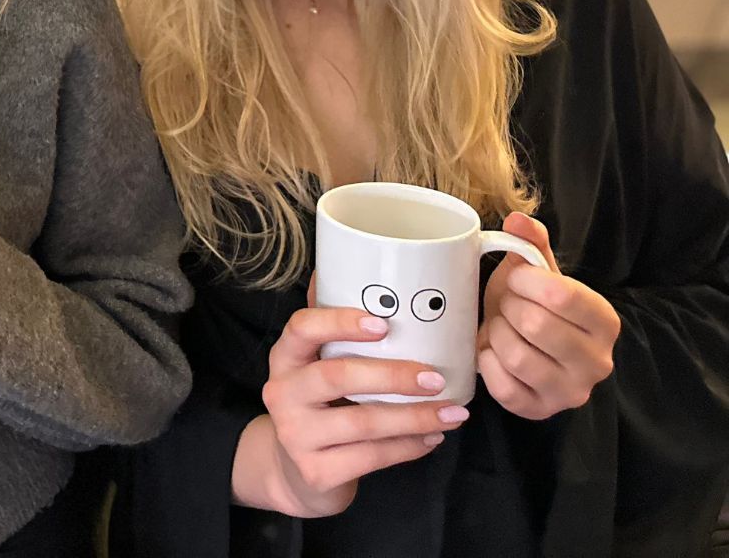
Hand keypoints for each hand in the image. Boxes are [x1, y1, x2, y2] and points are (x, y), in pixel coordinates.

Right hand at [242, 287, 466, 517]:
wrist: (296, 472)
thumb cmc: (319, 406)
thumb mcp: (315, 367)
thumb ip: (334, 329)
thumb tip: (355, 260)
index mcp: (284, 358)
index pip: (301, 329)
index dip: (340, 323)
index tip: (383, 323)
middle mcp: (281, 393)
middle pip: (336, 376)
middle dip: (392, 376)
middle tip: (435, 377)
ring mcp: (296, 435)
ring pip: (362, 423)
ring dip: (414, 417)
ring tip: (452, 413)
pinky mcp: (316, 472)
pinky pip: (371, 458)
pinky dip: (409, 447)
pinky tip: (432, 437)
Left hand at [478, 212, 618, 419]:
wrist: (525, 346)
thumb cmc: (530, 305)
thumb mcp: (536, 273)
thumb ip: (531, 243)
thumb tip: (517, 219)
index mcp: (604, 321)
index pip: (561, 295)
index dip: (526, 282)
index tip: (517, 280)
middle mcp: (598, 362)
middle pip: (535, 325)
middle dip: (509, 309)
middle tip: (506, 307)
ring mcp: (571, 392)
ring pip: (517, 356)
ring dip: (496, 335)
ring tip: (501, 328)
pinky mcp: (540, 411)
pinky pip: (502, 386)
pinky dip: (487, 364)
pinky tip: (492, 354)